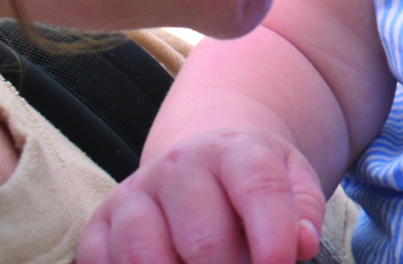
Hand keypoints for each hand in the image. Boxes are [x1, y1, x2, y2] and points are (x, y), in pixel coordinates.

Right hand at [76, 128, 325, 263]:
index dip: (273, 236)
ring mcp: (133, 195)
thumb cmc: (249, 182)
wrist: (196, 158)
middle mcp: (178, 166)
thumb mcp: (290, 178)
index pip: (257, 190)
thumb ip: (303, 210)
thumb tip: (302, 244)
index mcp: (233, 150)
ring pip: (146, 258)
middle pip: (204, 241)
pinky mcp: (98, 226)